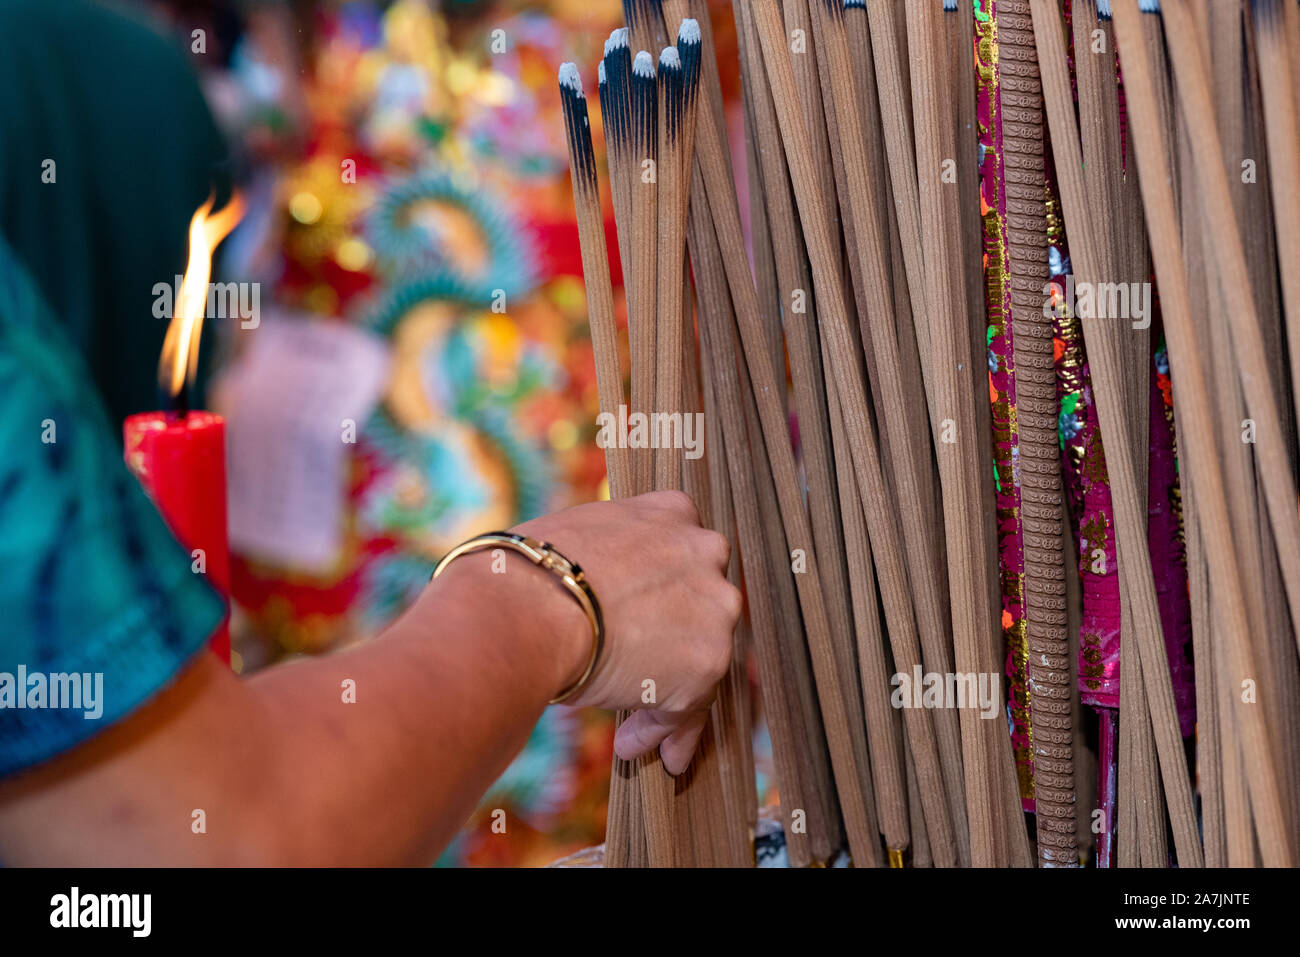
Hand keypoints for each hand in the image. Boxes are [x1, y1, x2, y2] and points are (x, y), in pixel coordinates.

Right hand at [511, 491, 740, 773]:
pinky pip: (687, 706)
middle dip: (674, 646)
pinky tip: (631, 745)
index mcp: (673, 512)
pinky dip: (662, 729)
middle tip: (642, 677)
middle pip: (700, 608)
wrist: (529, 607)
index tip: (647, 622)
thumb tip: (593, 594)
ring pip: (699, 660)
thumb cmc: (530, 573)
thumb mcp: (577, 536)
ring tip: (632, 731)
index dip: (664, 595)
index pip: (681, 556)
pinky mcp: (708, 664)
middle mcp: (706, 552)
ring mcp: (714, 607)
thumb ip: (609, 557)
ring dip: (668, 696)